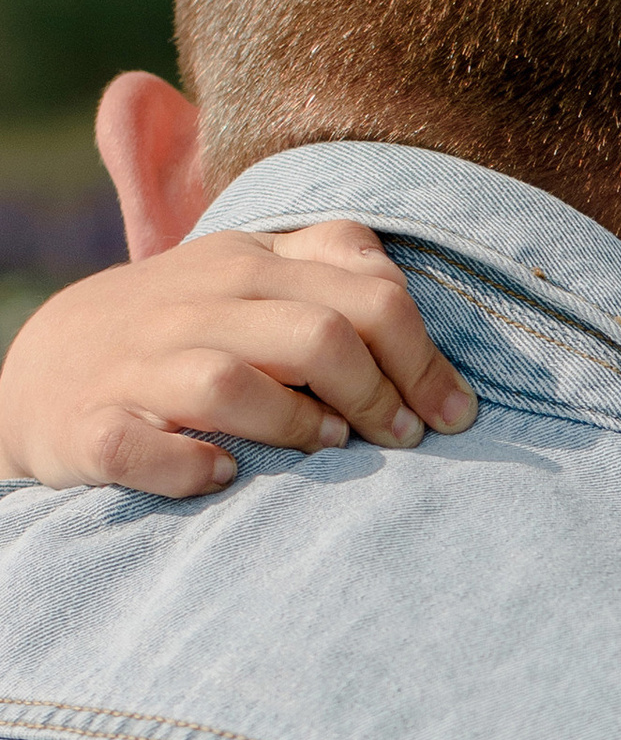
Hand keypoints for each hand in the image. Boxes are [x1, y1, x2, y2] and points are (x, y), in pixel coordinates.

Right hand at [0, 222, 478, 496]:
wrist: (47, 371)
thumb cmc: (185, 333)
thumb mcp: (255, 278)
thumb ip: (334, 267)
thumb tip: (411, 301)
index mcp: (247, 264)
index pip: (364, 292)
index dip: (424, 357)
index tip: (453, 412)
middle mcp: (195, 306)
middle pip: (318, 335)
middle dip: (382, 395)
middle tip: (405, 439)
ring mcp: (140, 368)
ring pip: (233, 384)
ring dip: (298, 425)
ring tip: (330, 447)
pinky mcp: (94, 430)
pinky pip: (141, 449)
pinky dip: (189, 467)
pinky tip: (224, 476)